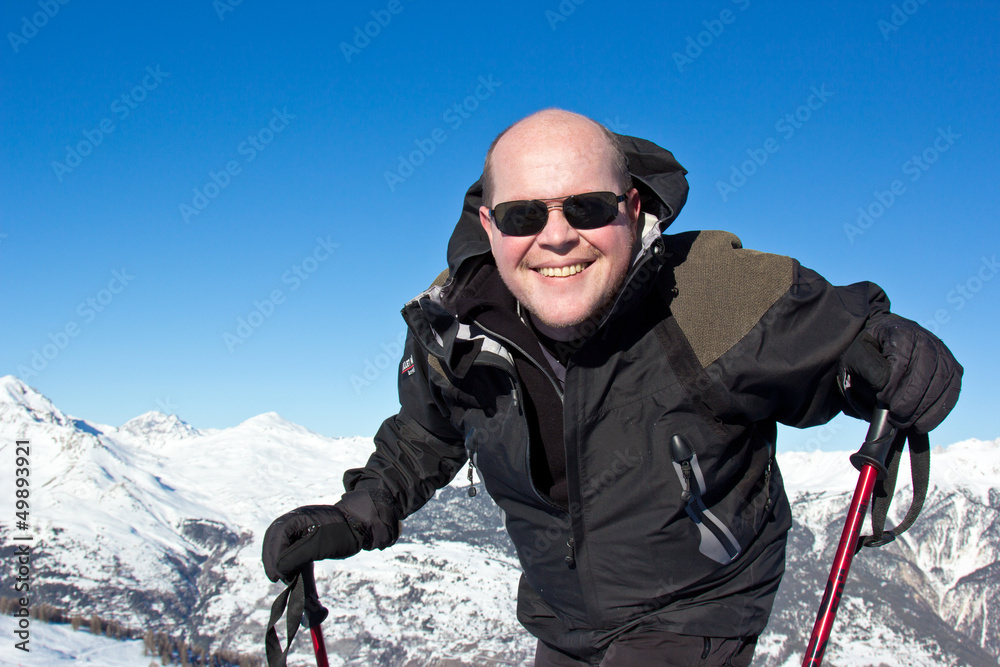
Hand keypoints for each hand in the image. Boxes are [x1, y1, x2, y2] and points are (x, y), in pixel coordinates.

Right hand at [262, 505, 359, 583]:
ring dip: (279, 560)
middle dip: (272, 560)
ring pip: (281, 544)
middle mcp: (295, 521)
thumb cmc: (342, 533)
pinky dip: (289, 560)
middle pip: (274, 540)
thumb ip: (296, 556)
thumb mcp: (319, 546)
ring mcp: (300, 527)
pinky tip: (290, 572)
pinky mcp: (306, 535)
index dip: (273, 557)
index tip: (276, 576)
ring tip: (280, 576)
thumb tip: (279, 569)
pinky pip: (292, 548)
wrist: (361, 525)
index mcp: (297, 518)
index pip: (276, 537)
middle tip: (275, 578)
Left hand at [867, 315, 962, 432]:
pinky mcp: (954, 370)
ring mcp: (944, 354)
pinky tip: (922, 423)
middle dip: (910, 401)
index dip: (894, 386)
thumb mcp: (857, 356)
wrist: (885, 342)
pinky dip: (938, 412)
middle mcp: (928, 340)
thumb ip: (869, 370)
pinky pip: (952, 393)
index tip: (882, 400)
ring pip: (941, 385)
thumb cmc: (870, 352)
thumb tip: (887, 388)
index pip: (902, 363)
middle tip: (896, 418)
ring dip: (924, 410)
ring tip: (907, 424)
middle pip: (925, 375)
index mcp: (902, 332)